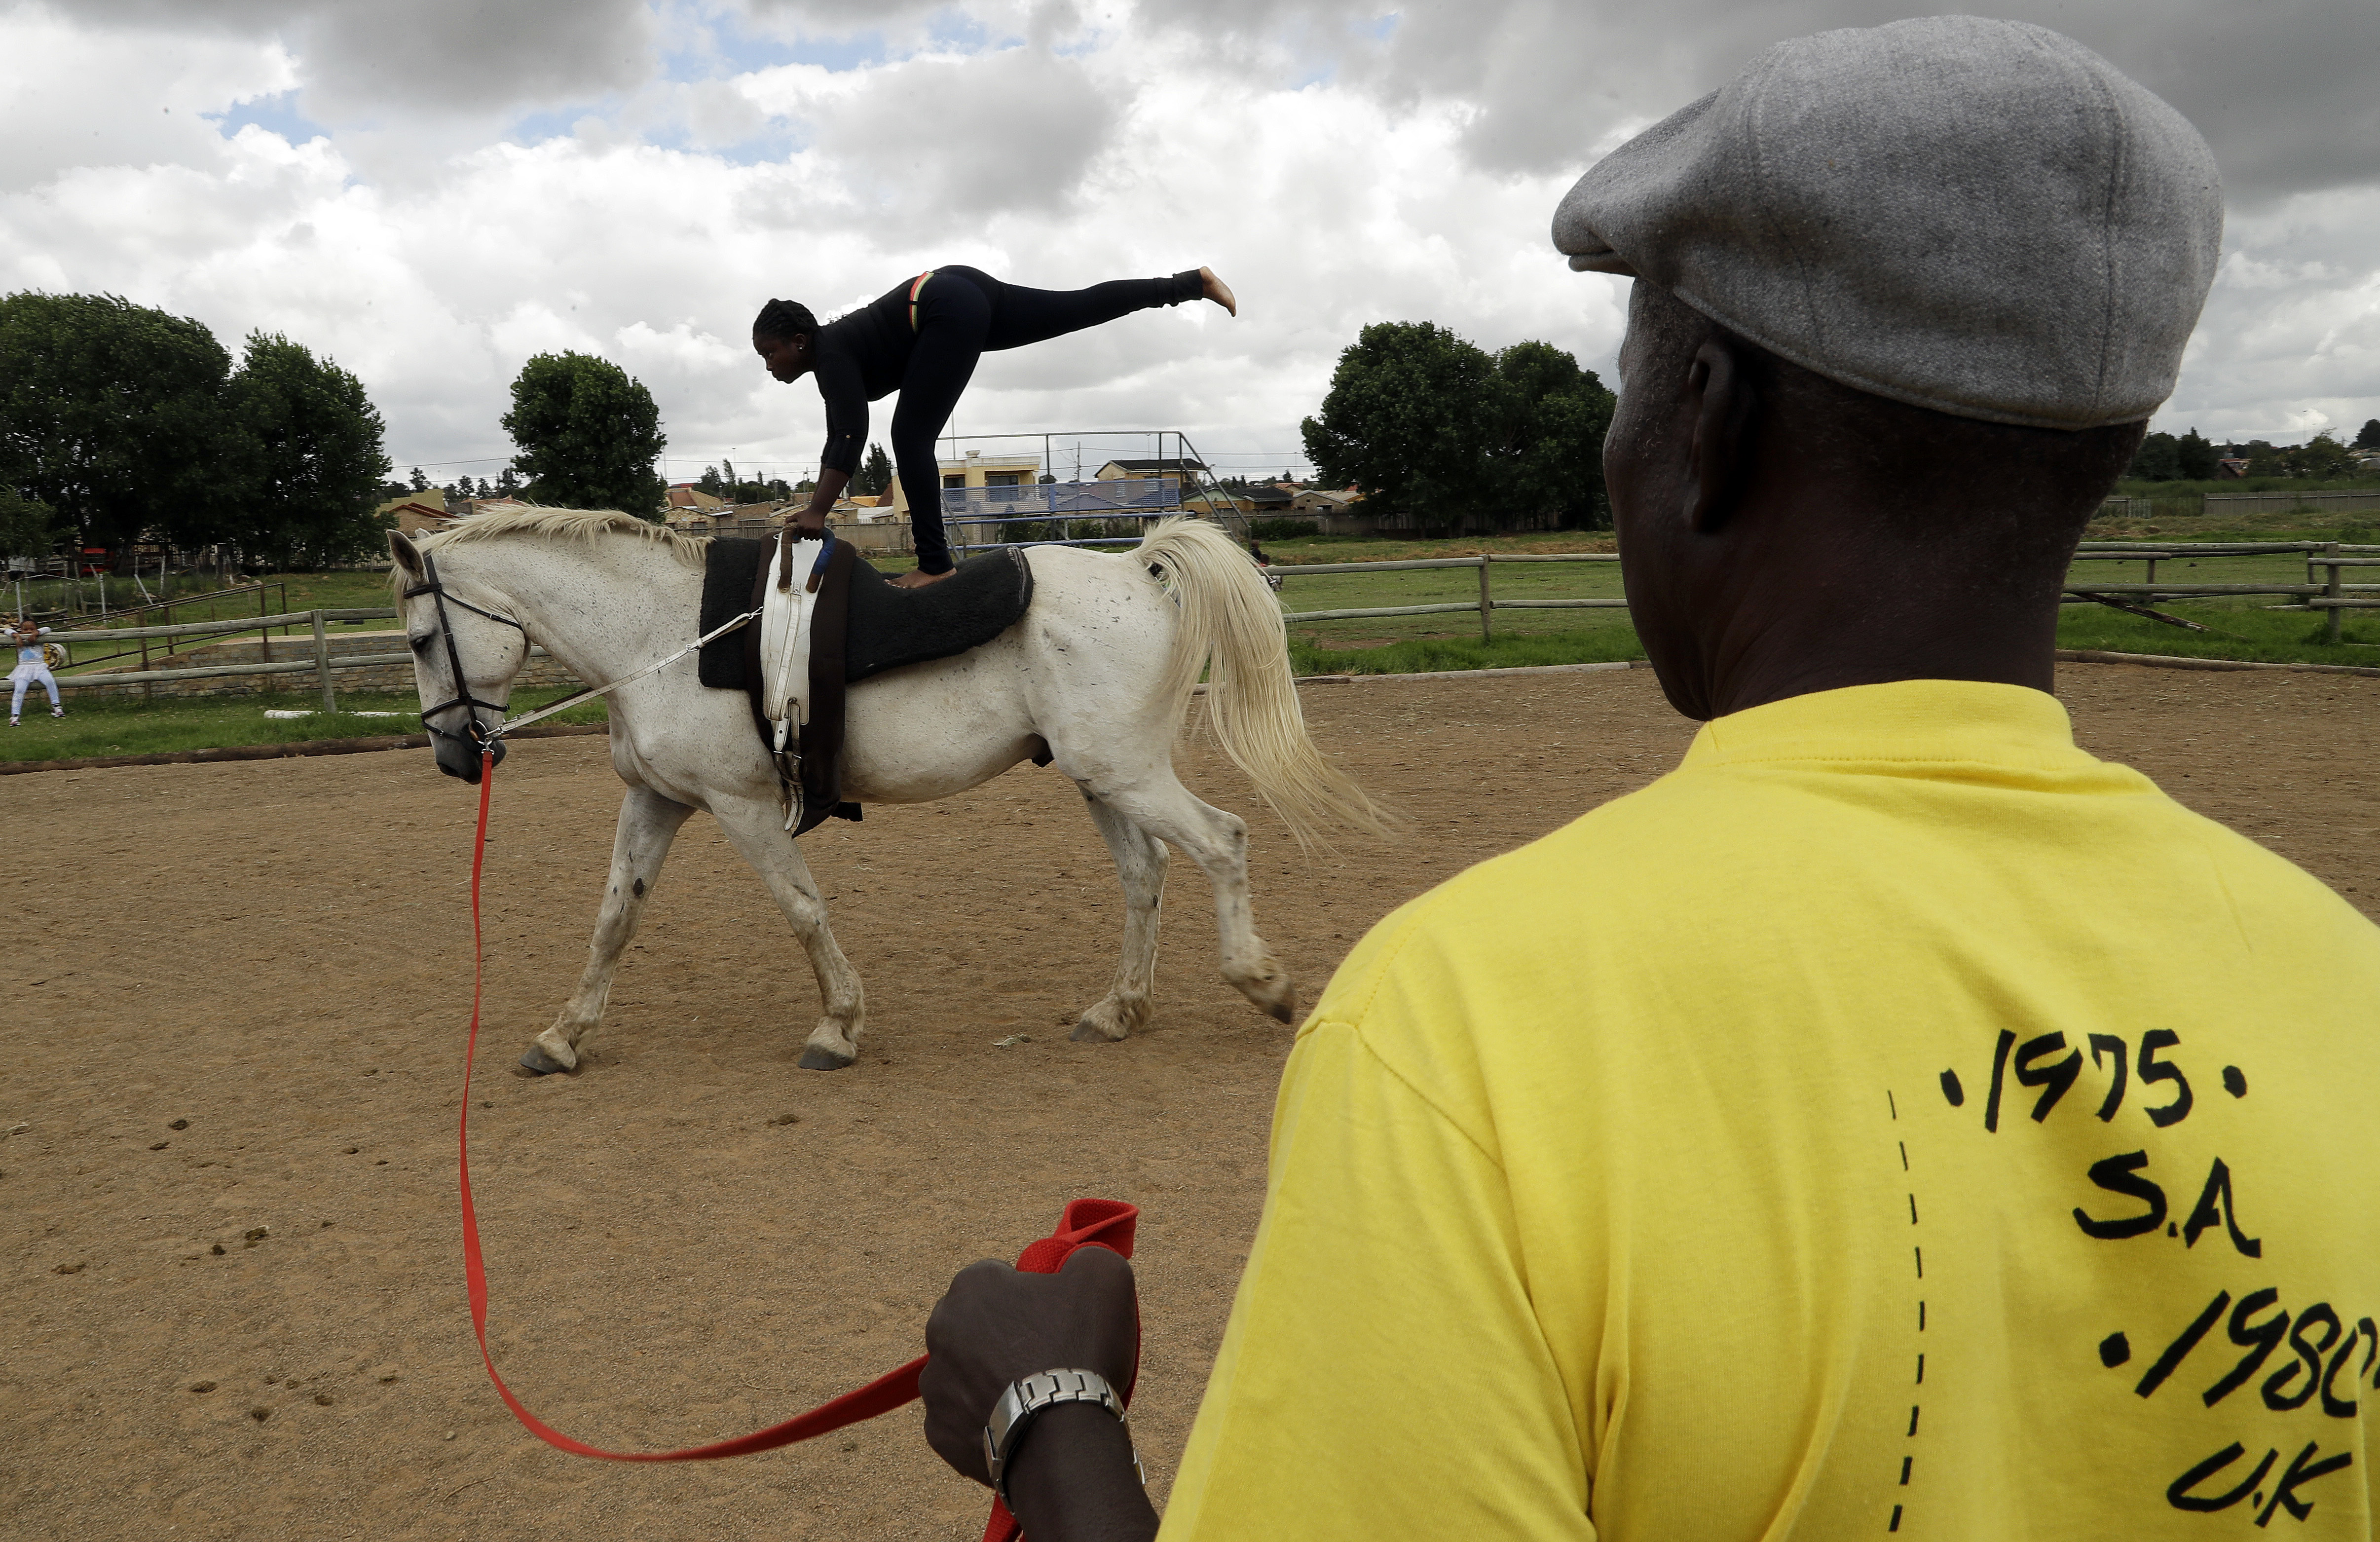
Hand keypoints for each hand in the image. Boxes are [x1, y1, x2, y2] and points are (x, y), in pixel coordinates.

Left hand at [791, 509, 827, 539]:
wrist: (817, 510)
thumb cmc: (807, 513)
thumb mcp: (797, 515)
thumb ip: (790, 519)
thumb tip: (784, 523)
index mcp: (800, 526)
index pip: (800, 535)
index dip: (801, 534)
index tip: (803, 531)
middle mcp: (806, 528)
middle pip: (806, 538)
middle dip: (806, 535)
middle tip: (808, 531)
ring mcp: (813, 529)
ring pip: (811, 538)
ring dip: (811, 536)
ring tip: (812, 532)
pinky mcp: (819, 530)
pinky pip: (817, 538)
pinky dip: (816, 536)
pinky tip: (816, 533)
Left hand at [920, 1246, 1138, 1486]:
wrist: (1062, 1442)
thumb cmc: (1079, 1351)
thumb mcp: (1104, 1278)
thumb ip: (1086, 1257)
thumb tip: (1078, 1261)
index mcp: (971, 1286)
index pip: (998, 1277)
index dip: (1031, 1295)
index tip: (1055, 1318)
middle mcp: (940, 1331)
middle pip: (977, 1325)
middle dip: (1005, 1335)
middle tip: (1045, 1357)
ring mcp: (934, 1386)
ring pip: (966, 1373)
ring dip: (991, 1378)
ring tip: (1034, 1395)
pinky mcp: (938, 1432)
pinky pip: (962, 1418)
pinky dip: (985, 1420)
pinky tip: (1017, 1424)